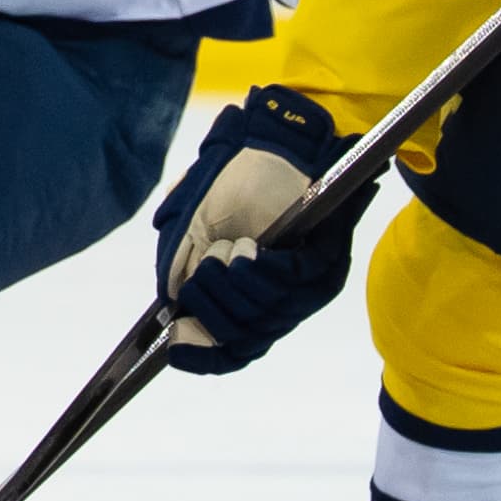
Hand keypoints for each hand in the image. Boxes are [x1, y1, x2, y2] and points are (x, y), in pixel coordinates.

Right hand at [151, 85, 370, 374]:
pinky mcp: (325, 265)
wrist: (269, 145)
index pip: (229, 350)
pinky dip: (260, 271)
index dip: (203, 356)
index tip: (176, 348)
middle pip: (242, 338)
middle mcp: (278, 304)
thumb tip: (175, 312)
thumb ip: (182, 273)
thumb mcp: (189, 232)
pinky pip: (288, 286)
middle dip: (212, 307)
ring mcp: (305, 288)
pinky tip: (249, 248)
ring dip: (233, 284)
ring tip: (226, 247)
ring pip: (264, 315)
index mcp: (246, 300)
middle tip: (204, 270)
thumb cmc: (229, 185)